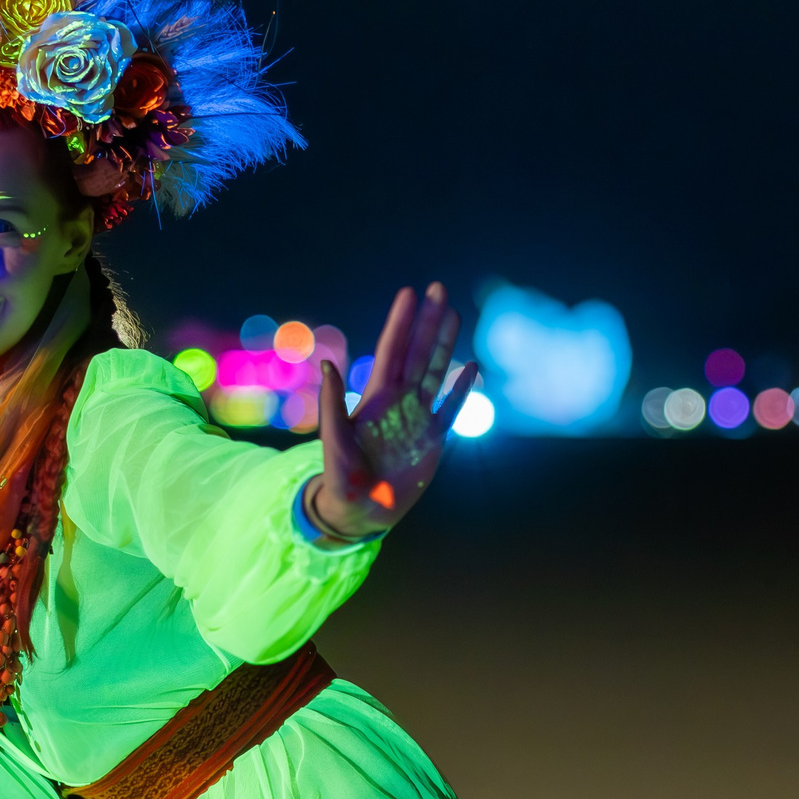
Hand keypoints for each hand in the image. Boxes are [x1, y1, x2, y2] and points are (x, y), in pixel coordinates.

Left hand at [310, 282, 479, 541]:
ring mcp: (417, 418)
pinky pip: (451, 409)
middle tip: (438, 287)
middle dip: (427, 321)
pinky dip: (461, 388)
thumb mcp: (333, 440)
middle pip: (417, 352)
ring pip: (435, 372)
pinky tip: (471, 366)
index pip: (391, 350)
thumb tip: (327, 363)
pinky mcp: (432, 440)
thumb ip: (332, 404)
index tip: (409, 293)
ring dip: (444, 344)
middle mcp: (398, 402)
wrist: (359, 510)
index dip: (401, 322)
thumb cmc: (340, 477)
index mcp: (375, 398)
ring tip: (454, 313)